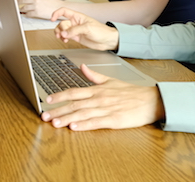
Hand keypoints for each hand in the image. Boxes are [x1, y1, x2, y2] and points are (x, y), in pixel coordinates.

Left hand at [16, 0, 61, 18]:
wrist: (60, 8)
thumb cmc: (54, 2)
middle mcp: (36, 0)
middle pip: (23, 0)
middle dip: (18, 2)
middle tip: (15, 4)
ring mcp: (36, 6)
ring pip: (24, 7)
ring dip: (21, 9)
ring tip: (20, 9)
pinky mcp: (37, 13)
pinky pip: (28, 14)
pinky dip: (26, 14)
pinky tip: (26, 14)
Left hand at [41, 64, 164, 130]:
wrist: (150, 100)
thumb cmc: (131, 92)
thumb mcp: (111, 80)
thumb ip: (94, 76)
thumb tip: (82, 67)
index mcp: (97, 89)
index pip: (73, 92)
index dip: (59, 96)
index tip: (48, 100)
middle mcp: (99, 98)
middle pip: (74, 104)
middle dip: (57, 110)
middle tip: (44, 115)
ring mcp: (106, 109)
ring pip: (82, 113)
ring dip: (67, 118)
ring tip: (54, 123)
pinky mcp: (114, 119)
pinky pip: (96, 122)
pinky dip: (84, 124)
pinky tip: (74, 127)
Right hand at [50, 7, 118, 50]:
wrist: (107, 40)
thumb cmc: (101, 31)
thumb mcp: (87, 28)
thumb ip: (74, 30)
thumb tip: (64, 34)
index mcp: (77, 16)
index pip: (64, 11)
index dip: (56, 13)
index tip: (52, 19)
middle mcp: (75, 22)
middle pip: (61, 23)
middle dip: (59, 28)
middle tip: (61, 34)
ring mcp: (75, 30)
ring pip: (62, 30)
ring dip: (59, 34)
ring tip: (62, 38)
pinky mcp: (76, 37)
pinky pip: (66, 36)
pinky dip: (63, 38)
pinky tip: (65, 40)